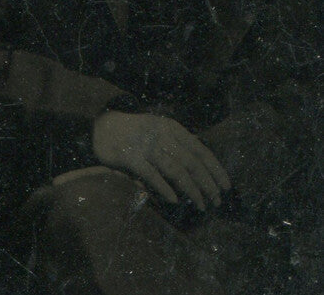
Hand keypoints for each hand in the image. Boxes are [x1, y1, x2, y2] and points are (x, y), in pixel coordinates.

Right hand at [92, 112, 230, 210]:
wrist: (102, 125)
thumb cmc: (136, 132)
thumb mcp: (160, 131)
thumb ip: (178, 147)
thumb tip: (201, 169)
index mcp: (172, 128)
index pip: (201, 149)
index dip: (215, 169)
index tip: (226, 186)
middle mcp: (161, 134)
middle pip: (191, 163)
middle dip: (207, 184)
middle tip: (216, 201)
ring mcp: (145, 145)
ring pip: (175, 170)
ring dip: (191, 190)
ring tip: (201, 205)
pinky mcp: (129, 156)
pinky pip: (151, 175)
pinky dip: (164, 188)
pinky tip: (174, 200)